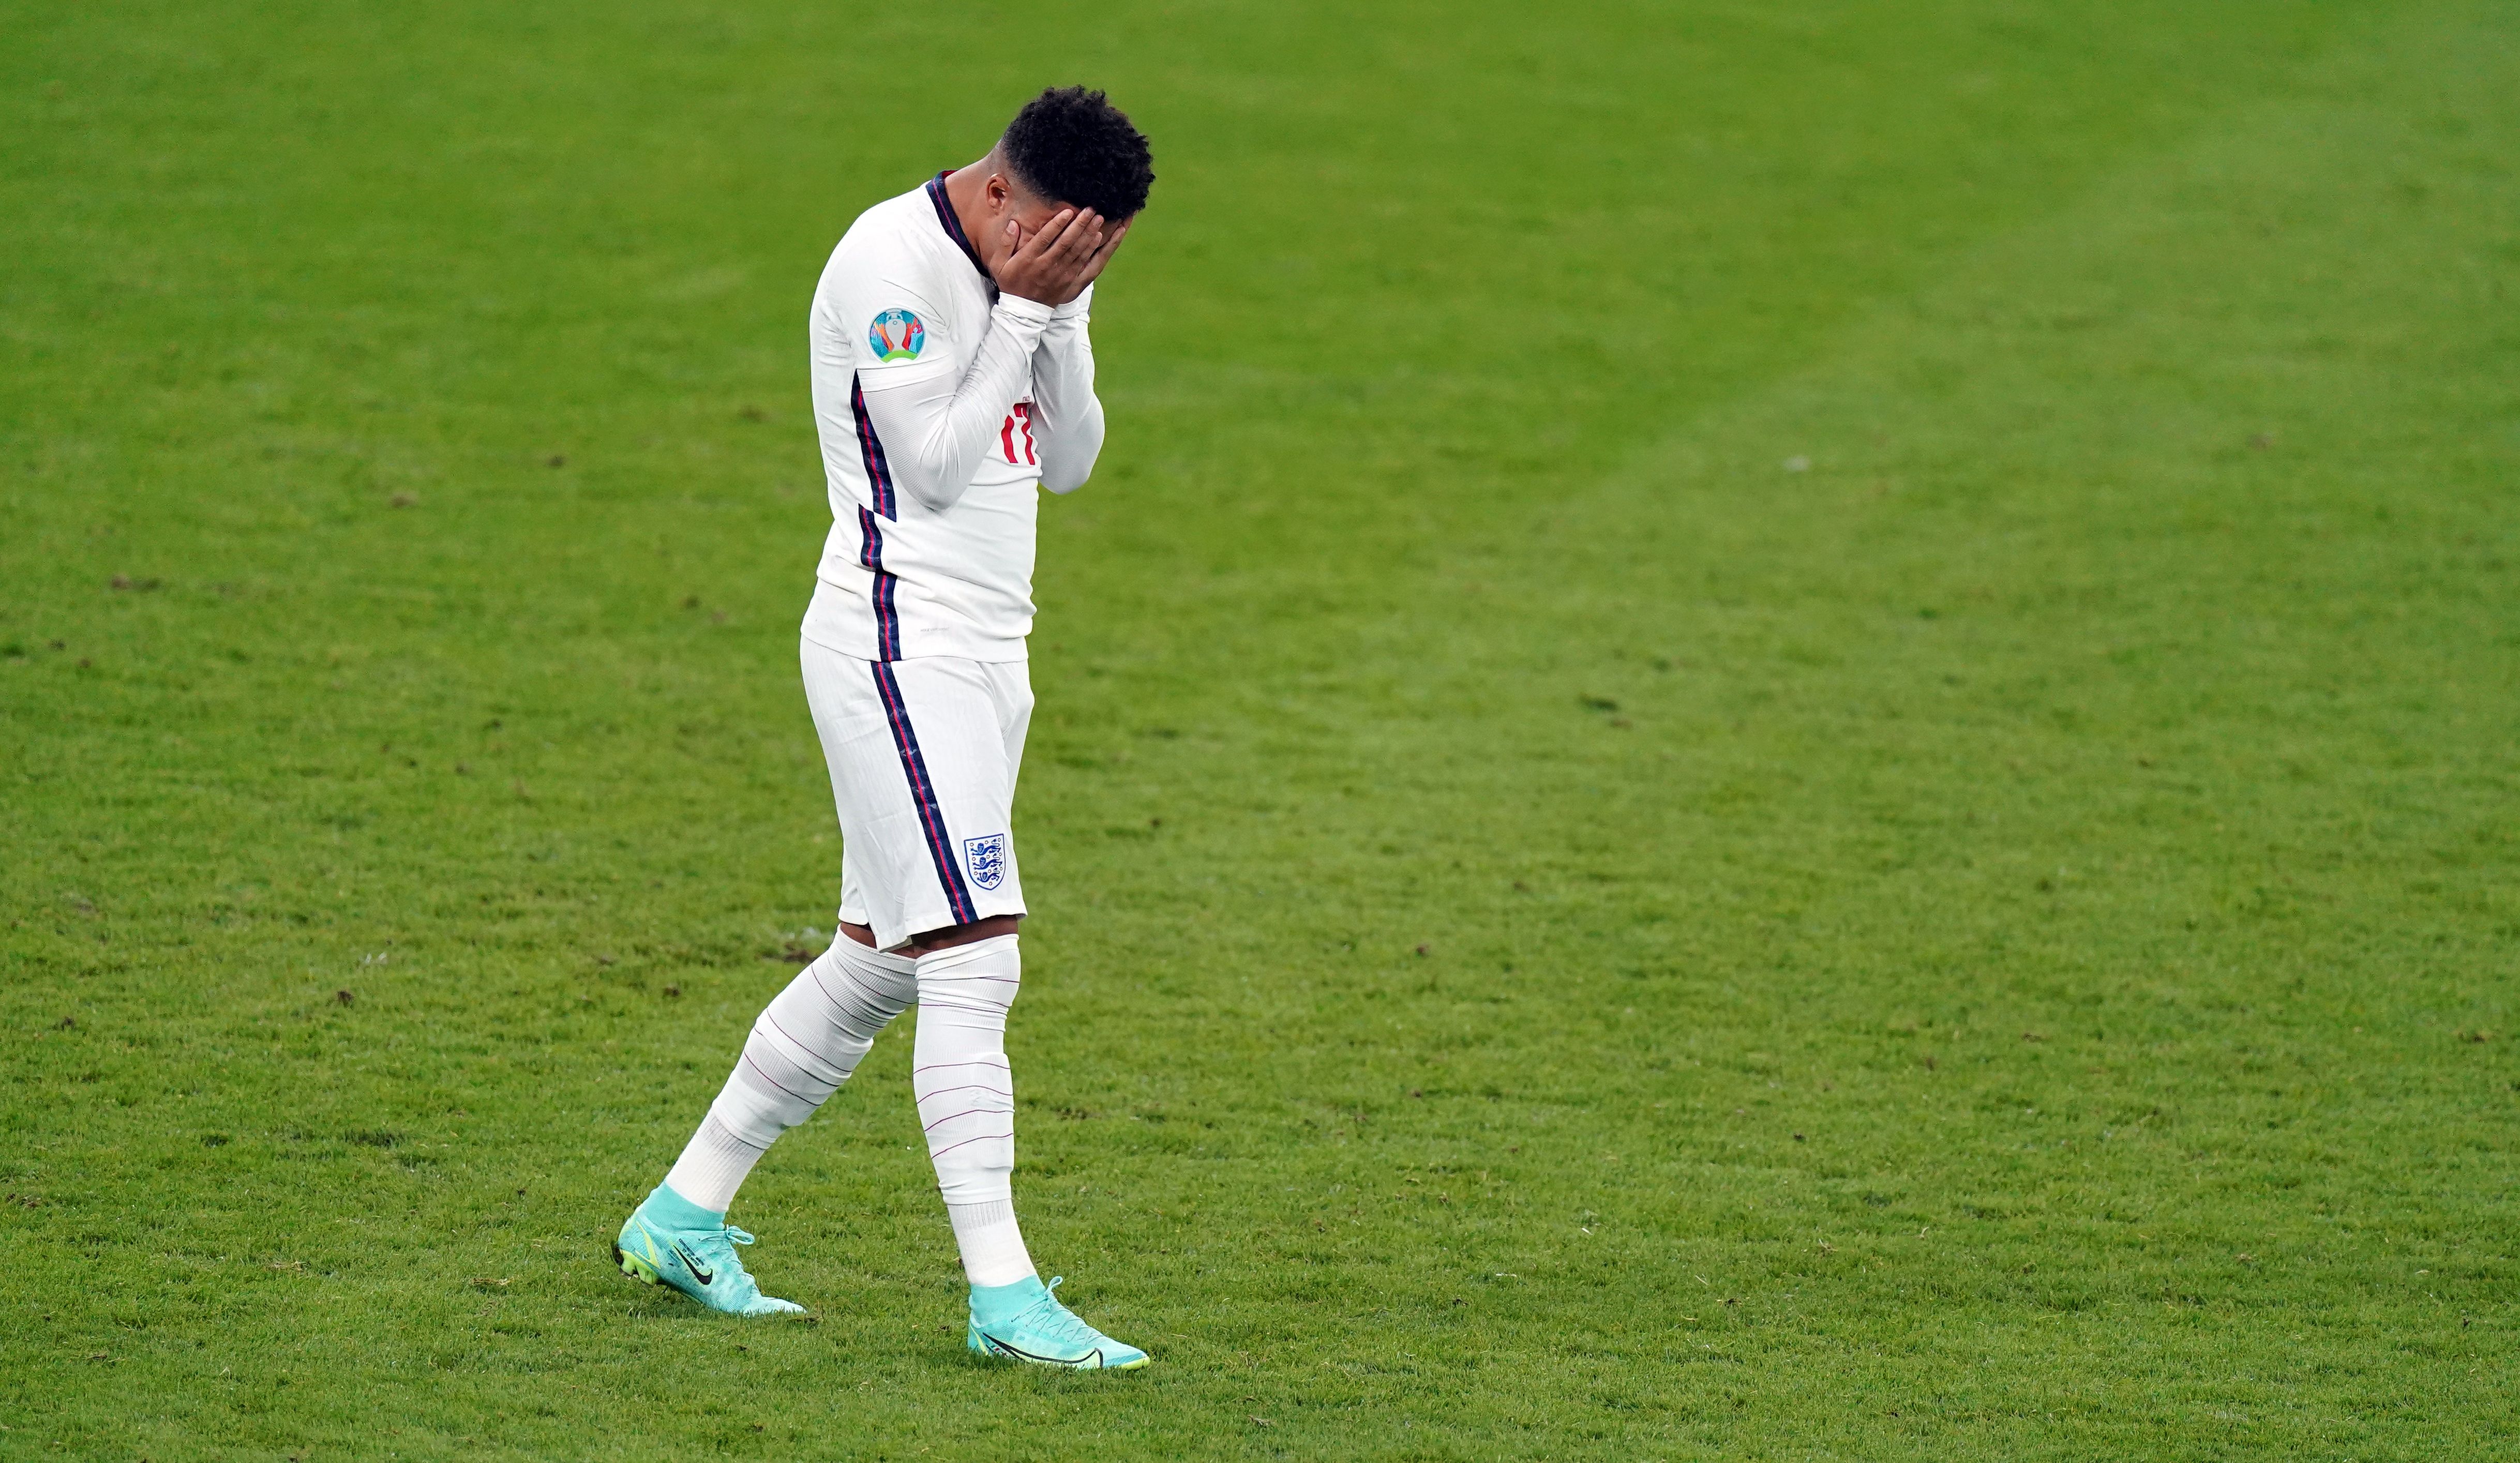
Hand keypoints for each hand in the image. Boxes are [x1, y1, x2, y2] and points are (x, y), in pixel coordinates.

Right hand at [994, 210, 1129, 305]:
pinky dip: (1094, 250)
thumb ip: (1005, 243)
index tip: (1068, 211)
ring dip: (1089, 234)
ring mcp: (1062, 275)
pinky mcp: (1072, 282)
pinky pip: (1086, 265)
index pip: (1045, 239)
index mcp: (1030, 259)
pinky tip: (1101, 237)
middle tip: (1090, 209)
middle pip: (1066, 243)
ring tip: (1099, 218)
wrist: (1024, 311)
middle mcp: (1047, 266)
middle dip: (1080, 225)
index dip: (1058, 225)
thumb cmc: (1011, 282)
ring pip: (1078, 252)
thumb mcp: (999, 264)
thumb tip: (1012, 223)